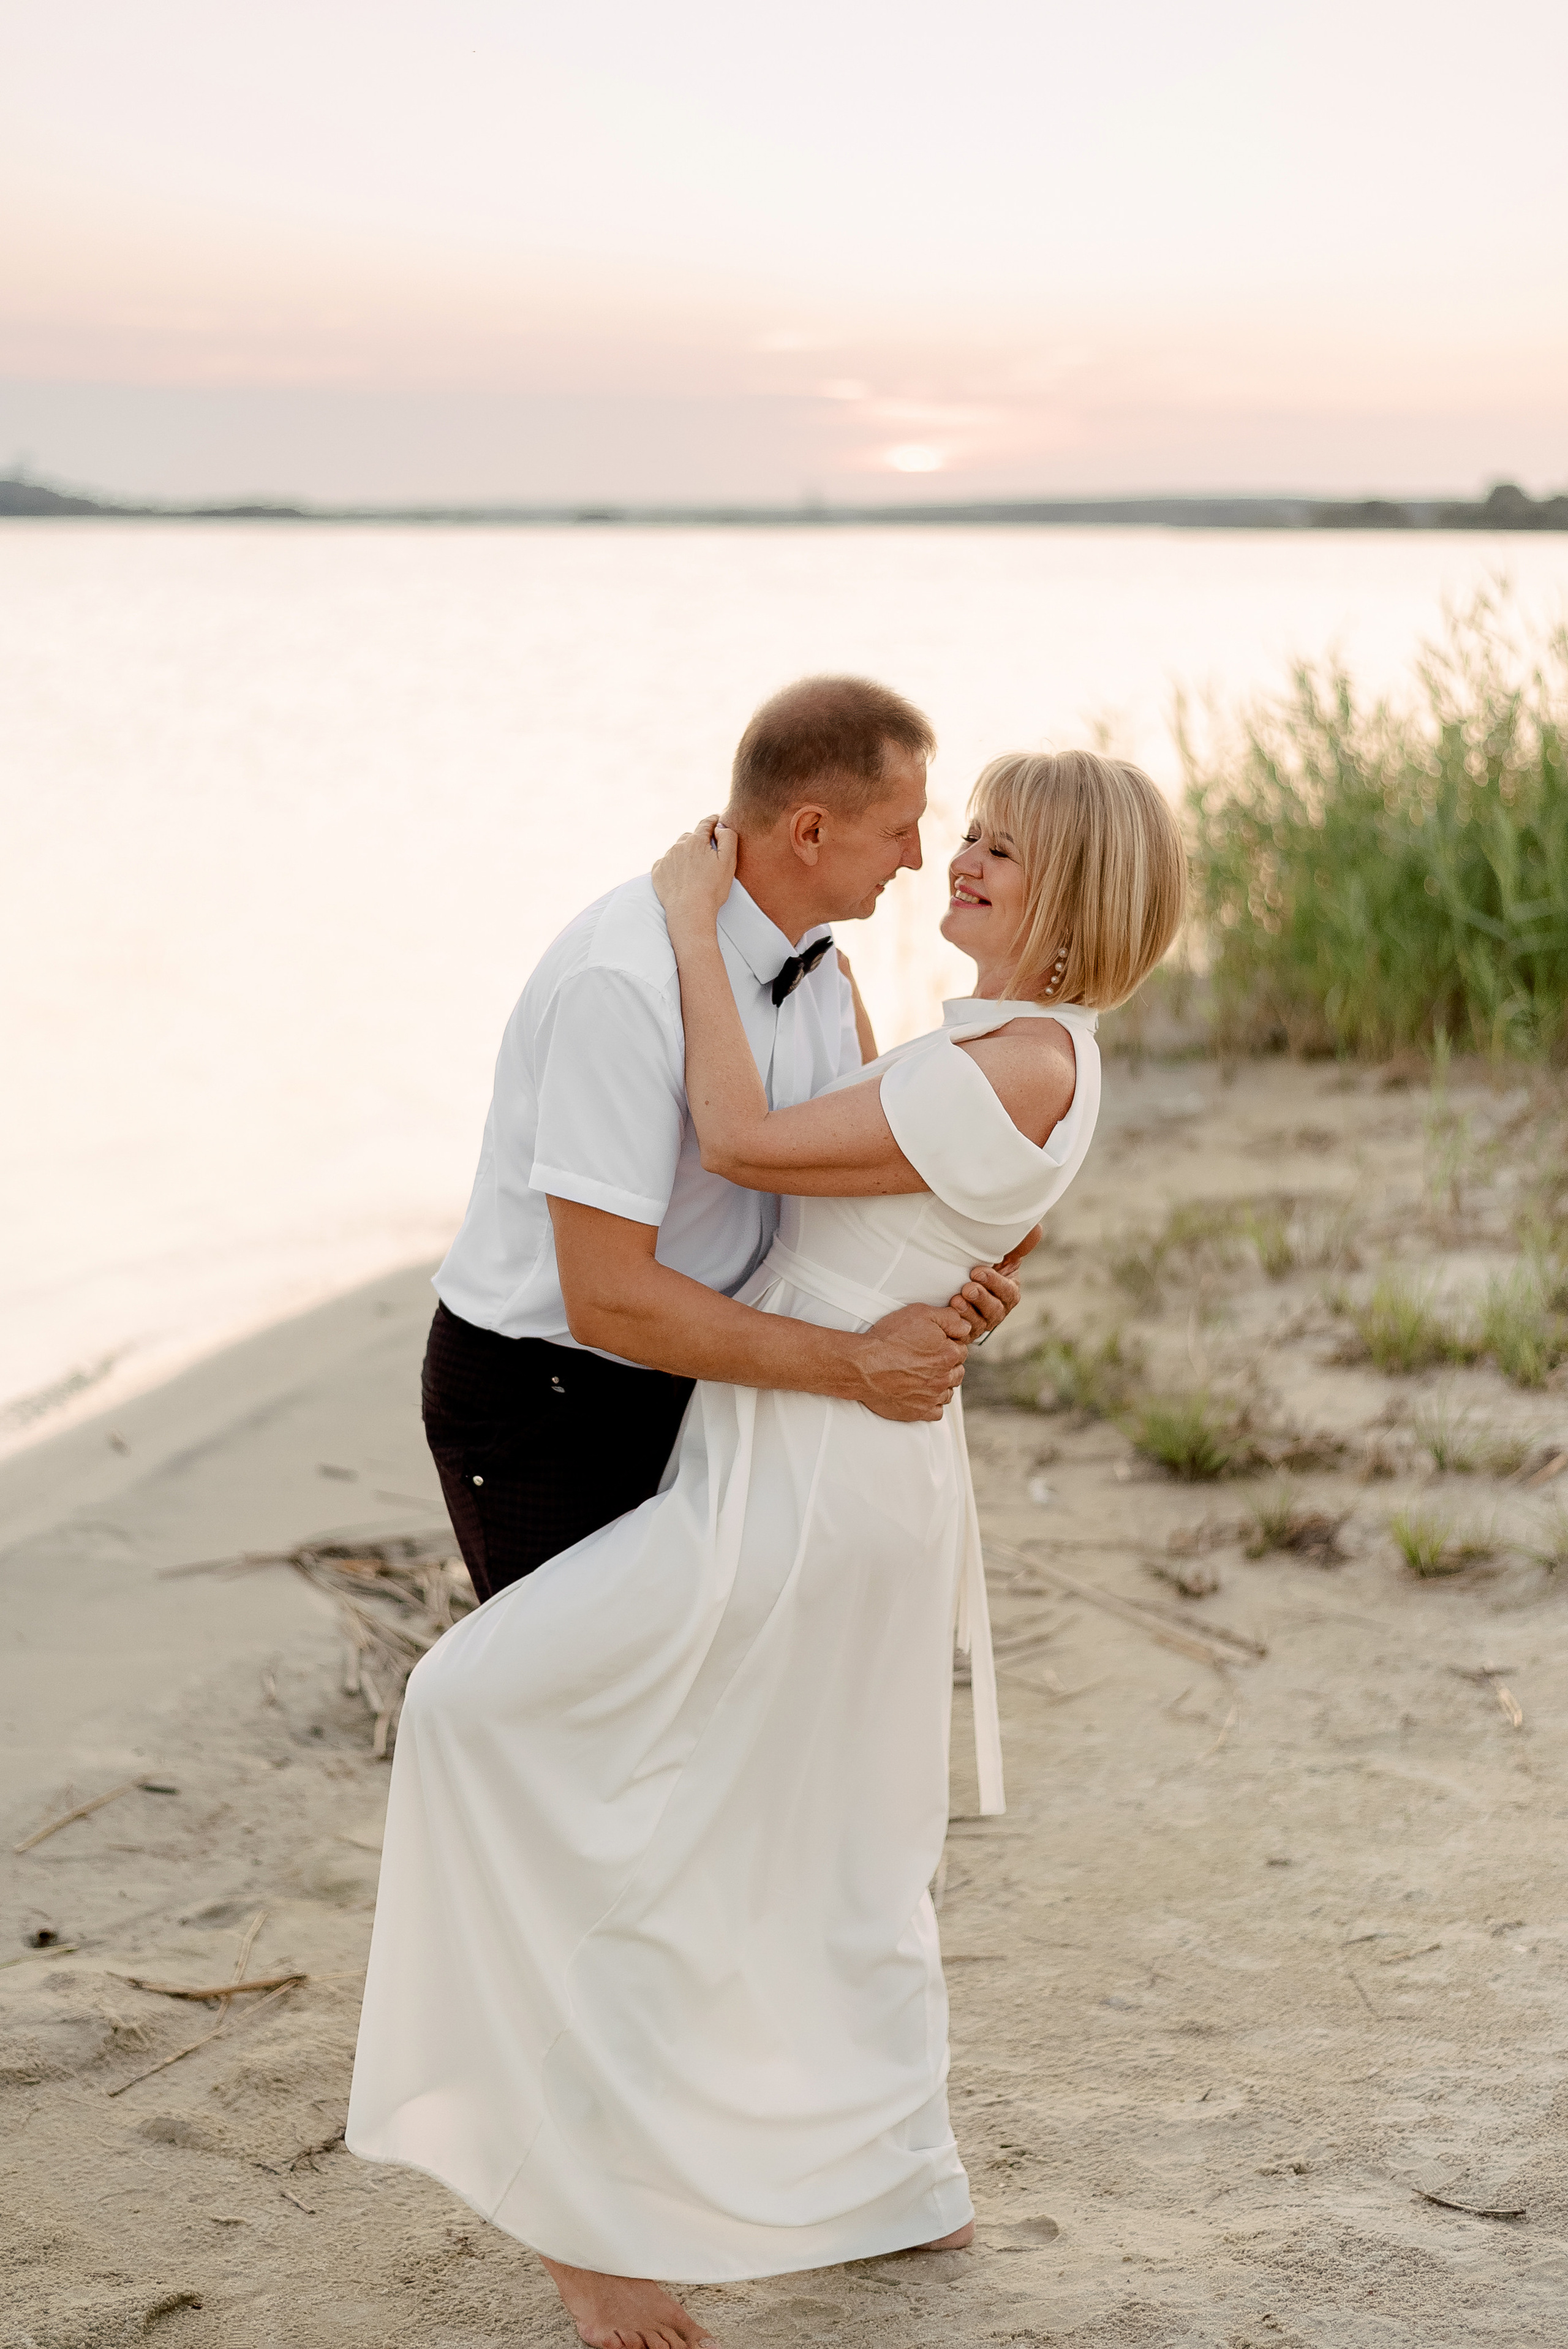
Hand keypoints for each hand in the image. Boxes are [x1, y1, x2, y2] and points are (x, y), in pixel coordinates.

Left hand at [651, 815, 737, 931]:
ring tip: (694, 871)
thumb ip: (728, 838)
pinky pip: (666, 863)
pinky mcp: (657, 871)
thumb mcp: (728, 861)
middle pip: (690, 837)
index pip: (706, 823)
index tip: (717, 821)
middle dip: (698, 842)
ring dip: (685, 855)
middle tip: (706, 856)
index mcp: (697, 841)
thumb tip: (720, 826)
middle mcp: (679, 846)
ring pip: (678, 850)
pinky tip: (681, 878)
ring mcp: (666, 858)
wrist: (689, 912)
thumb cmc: (712, 889)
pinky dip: (673, 866)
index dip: (713, 821)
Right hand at [851, 1303, 971, 1423]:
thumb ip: (950, 1318)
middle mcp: (945, 1377)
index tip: (933, 1345)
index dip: (948, 1345)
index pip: (961, 1351)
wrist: (863, 1366)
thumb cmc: (889, 1338)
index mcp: (949, 1354)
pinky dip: (932, 1404)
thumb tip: (966, 1328)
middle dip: (947, 1365)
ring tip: (922, 1376)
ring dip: (940, 1385)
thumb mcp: (920, 1313)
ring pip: (948, 1392)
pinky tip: (921, 1394)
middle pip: (957, 1372)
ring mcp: (933, 1397)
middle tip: (926, 1359)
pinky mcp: (920, 1411)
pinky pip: (937, 1412)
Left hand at [946, 1226, 1039, 1337]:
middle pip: (995, 1310)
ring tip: (956, 1299)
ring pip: (979, 1323)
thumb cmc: (977, 1263)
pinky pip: (963, 1333)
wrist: (951, 1278)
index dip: (994, 1283)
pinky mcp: (965, 1331)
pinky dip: (956, 1324)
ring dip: (968, 1311)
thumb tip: (1036, 1230)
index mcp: (1009, 1292)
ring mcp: (981, 1323)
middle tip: (967, 1288)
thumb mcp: (997, 1252)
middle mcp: (998, 1310)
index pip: (1007, 1292)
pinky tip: (948, 1313)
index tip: (977, 1272)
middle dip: (981, 1298)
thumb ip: (1015, 1244)